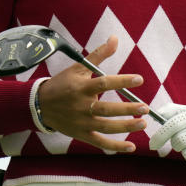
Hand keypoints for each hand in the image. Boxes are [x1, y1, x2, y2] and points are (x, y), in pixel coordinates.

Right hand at [37, 35, 148, 152]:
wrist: (40, 105)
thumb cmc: (63, 84)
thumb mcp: (78, 67)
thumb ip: (99, 54)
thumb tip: (115, 38)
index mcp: (81, 88)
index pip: (103, 83)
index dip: (121, 81)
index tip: (139, 79)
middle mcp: (82, 106)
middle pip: (106, 109)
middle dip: (126, 109)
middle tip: (145, 107)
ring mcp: (82, 123)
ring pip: (106, 127)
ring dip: (125, 127)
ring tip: (143, 123)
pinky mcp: (82, 134)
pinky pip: (100, 142)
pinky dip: (115, 147)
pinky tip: (131, 147)